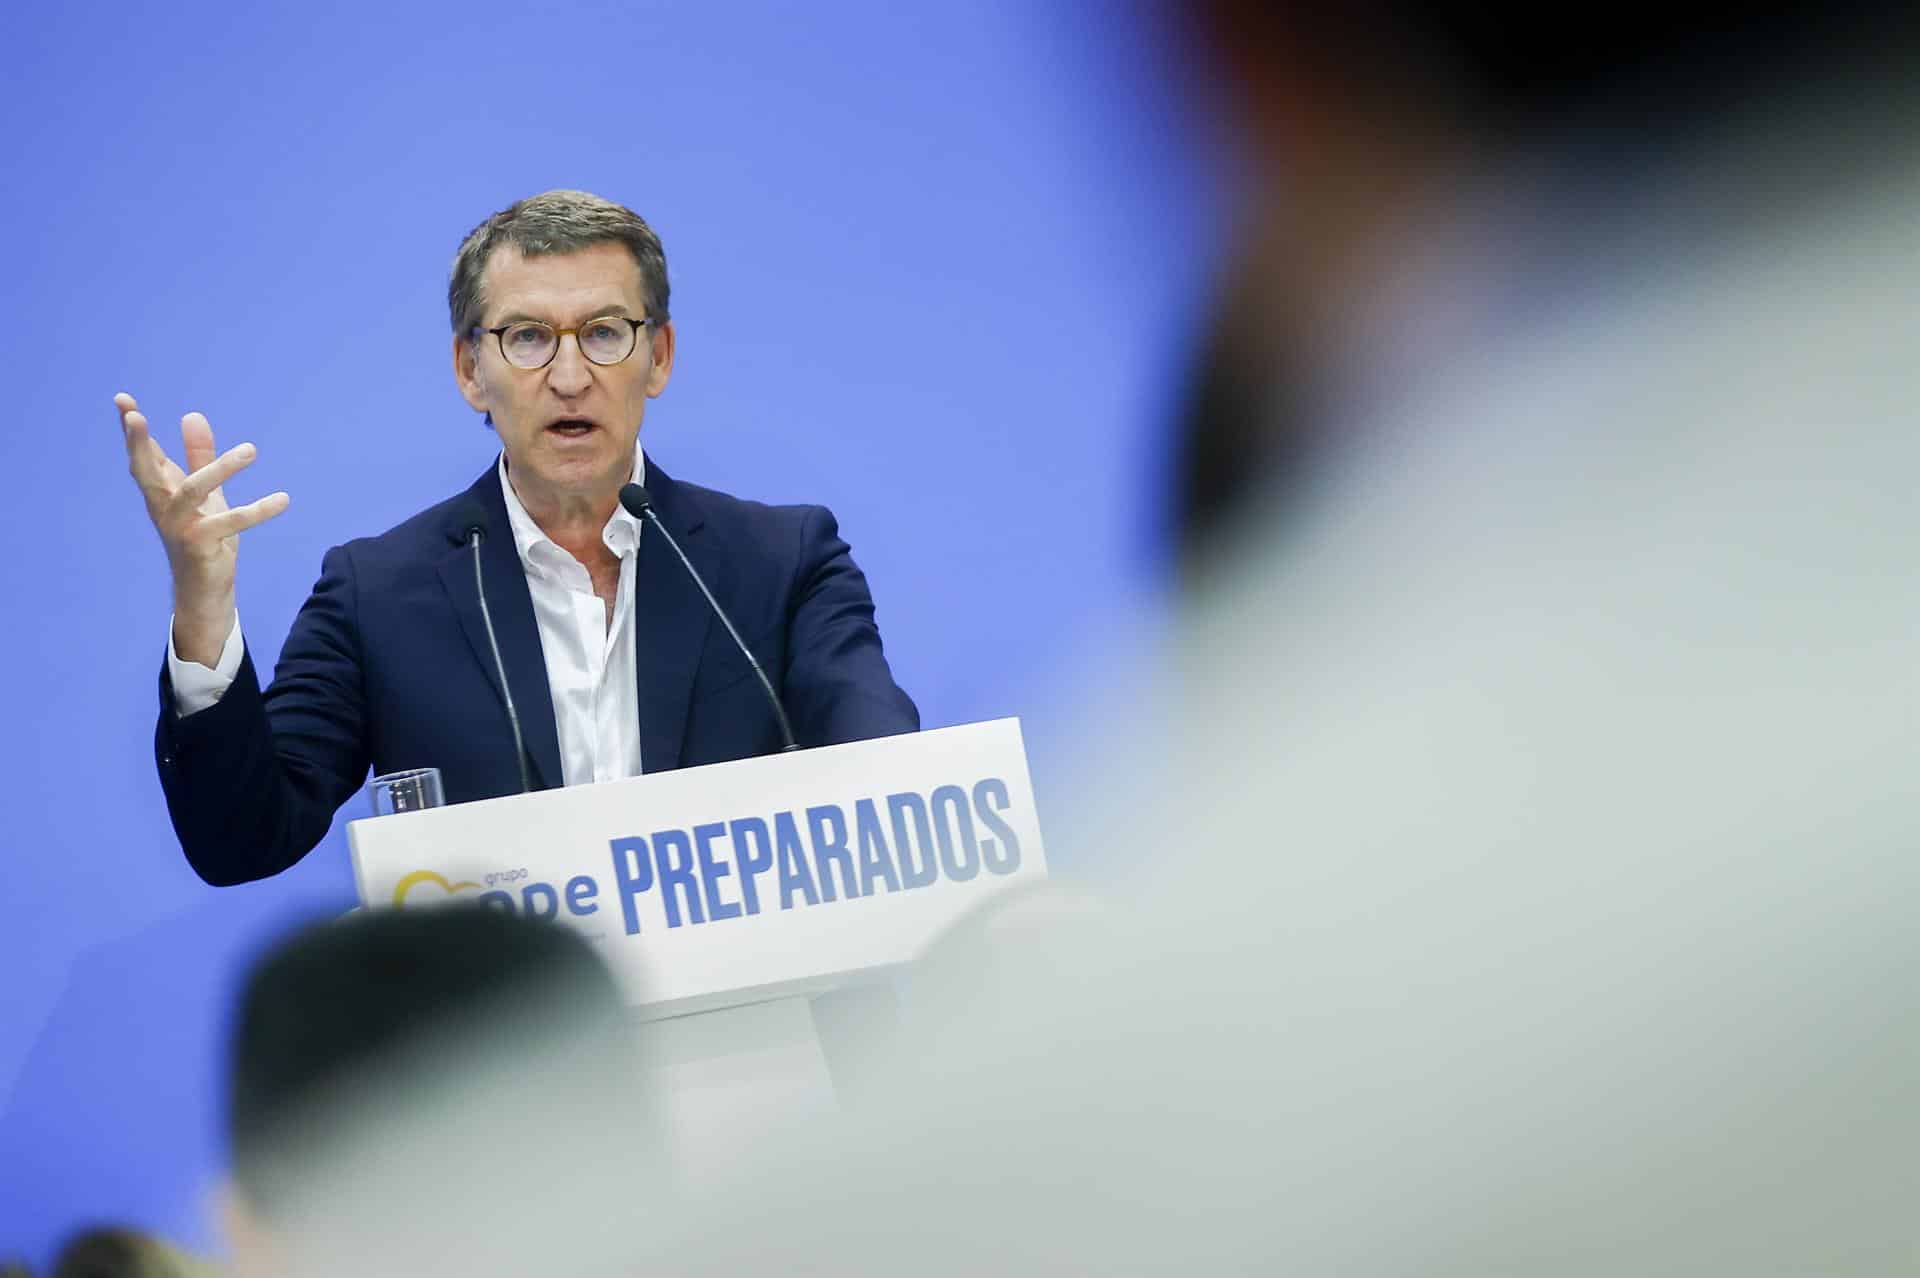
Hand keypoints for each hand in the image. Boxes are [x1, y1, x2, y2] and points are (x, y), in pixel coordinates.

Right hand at [117, 392, 289, 665]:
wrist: (204, 587)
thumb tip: (192, 414)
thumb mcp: (205, 492)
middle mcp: (163, 506)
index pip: (143, 454)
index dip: (131, 429)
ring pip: (193, 489)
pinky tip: (283, 499)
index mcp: (162, 491)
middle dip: (137, 443)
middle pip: (144, 470)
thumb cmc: (202, 534)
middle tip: (135, 416)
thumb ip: (199, 455)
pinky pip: (230, 522)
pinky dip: (258, 511)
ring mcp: (179, 526)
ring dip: (221, 468)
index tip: (121, 398)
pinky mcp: (200, 544)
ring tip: (252, 450)